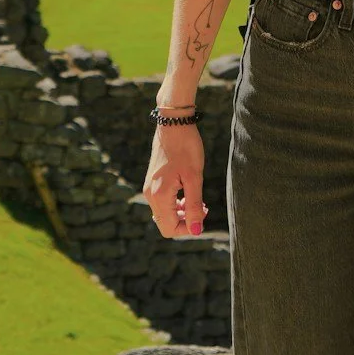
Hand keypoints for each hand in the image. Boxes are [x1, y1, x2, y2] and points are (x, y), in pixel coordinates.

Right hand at [143, 120, 207, 237]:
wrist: (174, 123)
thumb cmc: (186, 147)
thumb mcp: (195, 177)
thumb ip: (194, 206)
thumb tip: (196, 231)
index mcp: (159, 196)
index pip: (170, 229)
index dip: (187, 229)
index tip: (203, 214)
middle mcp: (150, 195)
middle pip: (166, 224)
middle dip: (185, 220)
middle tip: (203, 207)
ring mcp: (149, 188)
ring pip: (164, 214)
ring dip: (181, 212)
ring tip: (198, 201)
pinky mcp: (152, 182)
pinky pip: (163, 202)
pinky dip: (176, 204)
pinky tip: (188, 193)